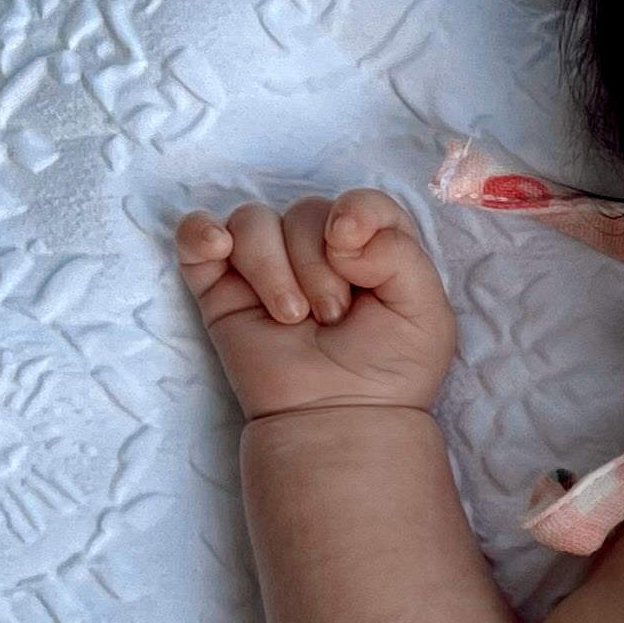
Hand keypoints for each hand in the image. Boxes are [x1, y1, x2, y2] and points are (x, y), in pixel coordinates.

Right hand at [175, 191, 457, 422]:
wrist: (338, 421)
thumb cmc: (388, 374)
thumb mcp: (426, 313)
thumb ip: (400, 253)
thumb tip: (340, 229)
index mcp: (369, 249)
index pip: (359, 201)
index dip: (355, 213)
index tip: (348, 246)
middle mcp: (317, 250)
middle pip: (305, 211)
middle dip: (317, 265)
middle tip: (331, 318)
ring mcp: (267, 267)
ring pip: (253, 221)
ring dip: (271, 269)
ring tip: (291, 319)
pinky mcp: (222, 287)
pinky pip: (197, 234)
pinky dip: (201, 232)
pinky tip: (218, 248)